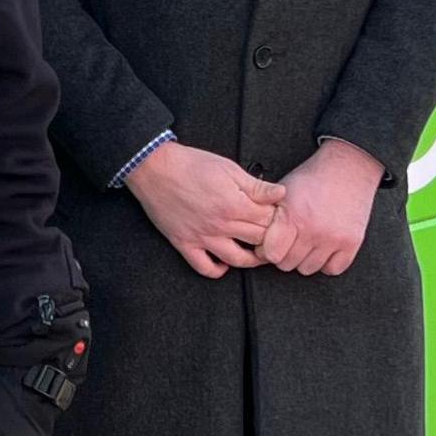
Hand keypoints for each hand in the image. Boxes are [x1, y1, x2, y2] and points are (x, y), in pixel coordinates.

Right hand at [126, 138, 282, 276]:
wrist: (155, 168)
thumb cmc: (191, 164)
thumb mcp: (229, 168)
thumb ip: (256, 186)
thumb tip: (280, 194)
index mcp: (235, 205)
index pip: (269, 220)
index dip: (278, 217)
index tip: (277, 214)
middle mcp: (221, 225)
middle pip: (258, 240)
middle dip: (270, 236)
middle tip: (273, 233)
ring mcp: (202, 237)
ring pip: (237, 259)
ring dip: (252, 260)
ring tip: (258, 253)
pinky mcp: (185, 243)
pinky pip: (204, 267)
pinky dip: (217, 270)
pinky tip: (224, 263)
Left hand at [259, 138, 382, 275]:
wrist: (348, 167)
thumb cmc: (313, 178)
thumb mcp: (283, 193)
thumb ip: (269, 217)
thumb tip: (255, 241)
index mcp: (293, 216)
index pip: (271, 254)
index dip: (267, 250)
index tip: (270, 245)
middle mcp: (313, 229)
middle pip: (287, 264)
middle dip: (285, 254)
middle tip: (290, 240)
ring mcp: (334, 238)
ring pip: (308, 269)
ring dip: (305, 259)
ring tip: (307, 241)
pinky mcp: (351, 242)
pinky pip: (332, 269)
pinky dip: (326, 263)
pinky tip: (323, 248)